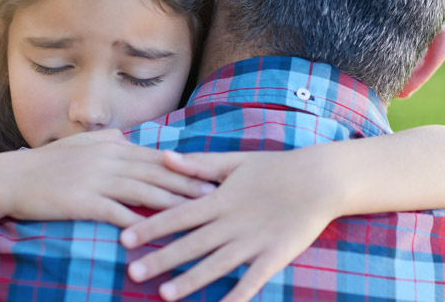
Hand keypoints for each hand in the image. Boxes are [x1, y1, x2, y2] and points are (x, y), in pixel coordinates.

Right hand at [0, 130, 215, 226]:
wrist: (12, 178)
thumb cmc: (48, 163)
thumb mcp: (81, 143)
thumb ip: (109, 140)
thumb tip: (130, 139)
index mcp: (112, 147)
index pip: (156, 156)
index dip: (185, 166)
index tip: (210, 173)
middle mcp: (108, 159)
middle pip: (157, 172)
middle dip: (189, 184)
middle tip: (218, 195)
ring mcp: (95, 180)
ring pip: (143, 192)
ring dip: (173, 203)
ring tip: (197, 214)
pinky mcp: (82, 201)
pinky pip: (116, 213)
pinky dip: (137, 224)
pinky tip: (155, 235)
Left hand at [120, 150, 342, 301]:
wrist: (319, 179)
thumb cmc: (274, 167)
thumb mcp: (234, 161)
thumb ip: (199, 164)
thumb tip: (165, 157)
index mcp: (219, 199)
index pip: (177, 215)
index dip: (150, 227)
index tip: (124, 239)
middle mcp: (231, 222)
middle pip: (190, 244)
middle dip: (160, 259)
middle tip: (132, 273)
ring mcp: (253, 242)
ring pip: (215, 265)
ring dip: (190, 281)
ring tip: (164, 295)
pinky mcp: (274, 257)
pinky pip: (252, 281)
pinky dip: (236, 297)